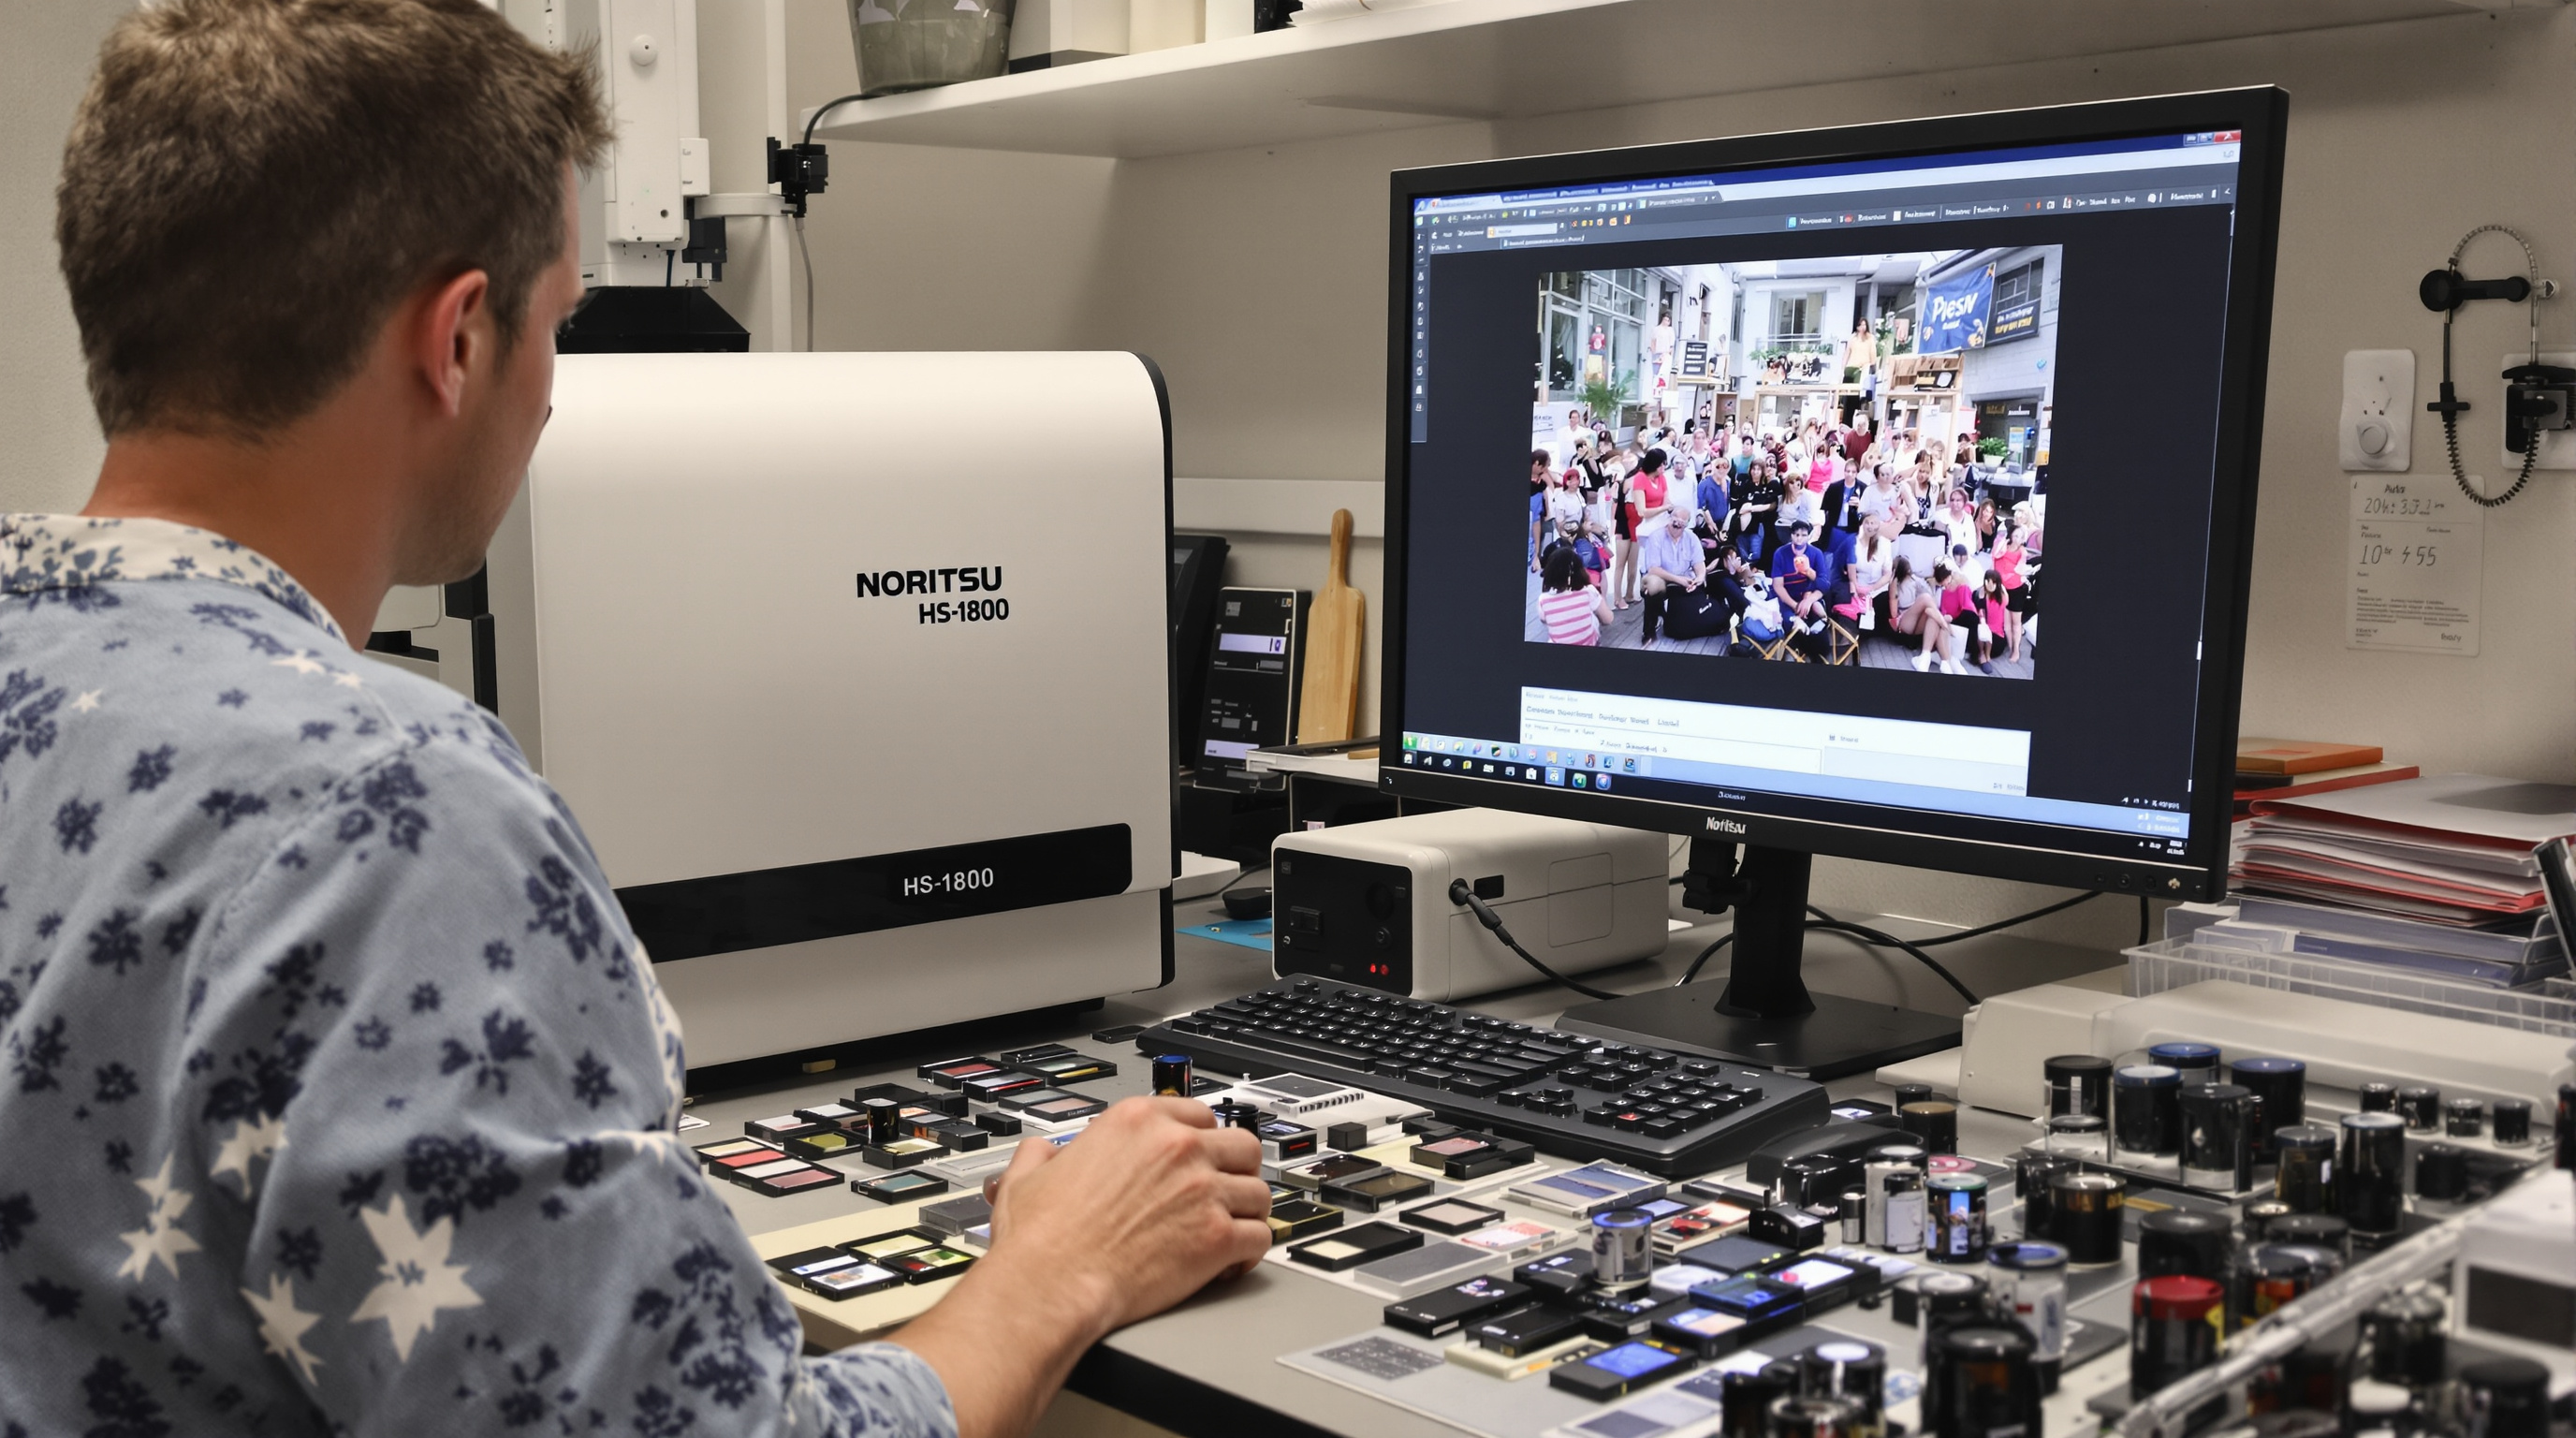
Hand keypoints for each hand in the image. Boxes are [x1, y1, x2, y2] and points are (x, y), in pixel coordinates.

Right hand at [891, 1099, 1268, 1437]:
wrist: (1051, 1283)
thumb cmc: (1040, 1238)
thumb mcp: (1028, 1175)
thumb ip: (1043, 1153)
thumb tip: (1043, 1152)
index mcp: (1137, 1122)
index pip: (1200, 1114)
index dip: (1203, 1139)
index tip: (1202, 1156)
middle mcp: (1176, 1148)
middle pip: (1242, 1144)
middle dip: (1238, 1169)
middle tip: (1227, 1190)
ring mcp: (1202, 1191)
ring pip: (1258, 1191)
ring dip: (1249, 1211)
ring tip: (1235, 1227)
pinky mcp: (1216, 1236)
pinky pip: (1260, 1236)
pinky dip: (1252, 1250)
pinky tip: (1235, 1260)